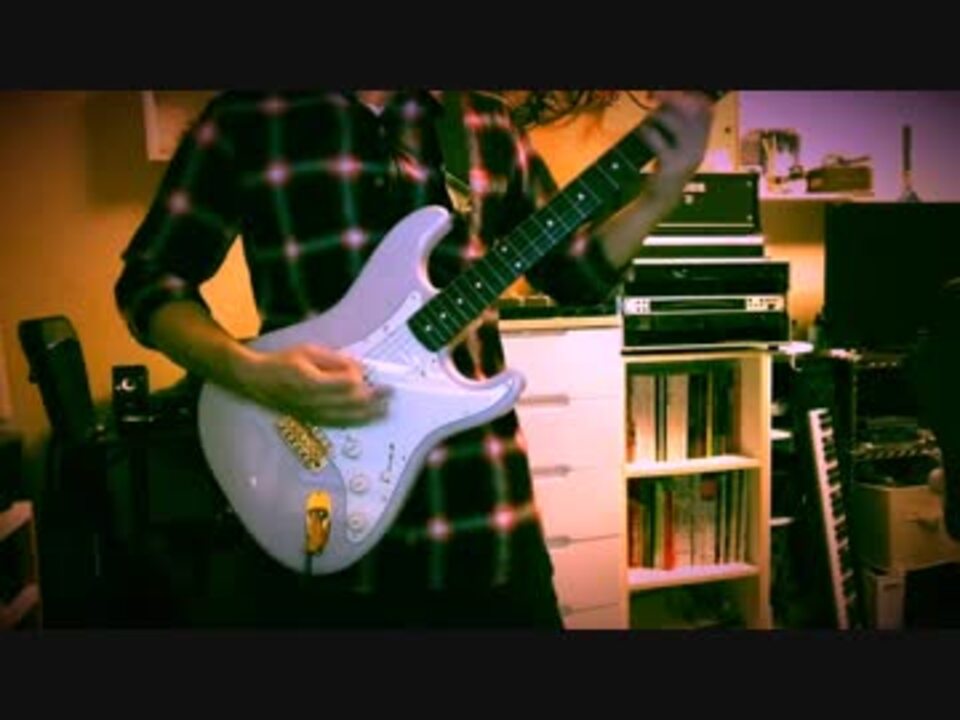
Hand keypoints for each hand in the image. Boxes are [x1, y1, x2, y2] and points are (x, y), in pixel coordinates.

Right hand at [236, 344, 390, 426]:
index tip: (371, 372)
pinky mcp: (313, 420)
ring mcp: (312, 414)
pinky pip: (339, 424)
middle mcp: (312, 402)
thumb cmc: (283, 363)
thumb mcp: (308, 351)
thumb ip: (334, 360)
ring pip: (347, 417)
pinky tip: (368, 419)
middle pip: (350, 403)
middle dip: (373, 399)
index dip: (361, 378)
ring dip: (369, 414)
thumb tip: (358, 368)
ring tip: (386, 409)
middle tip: (390, 393)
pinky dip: (356, 422)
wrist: (258, 381)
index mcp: (311, 382)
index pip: (345, 384)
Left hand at [635, 90, 714, 207]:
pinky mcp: (671, 168)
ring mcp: (686, 159)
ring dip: (660, 116)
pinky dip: (649, 133)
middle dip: (675, 100)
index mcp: (702, 143)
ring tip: (648, 116)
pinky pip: (661, 143)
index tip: (674, 93)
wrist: (660, 199)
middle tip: (656, 95)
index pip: (707, 112)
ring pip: (679, 126)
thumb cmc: (665, 170)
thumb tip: (665, 102)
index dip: (692, 98)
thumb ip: (674, 126)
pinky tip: (642, 130)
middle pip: (694, 115)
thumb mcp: (675, 146)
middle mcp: (699, 150)